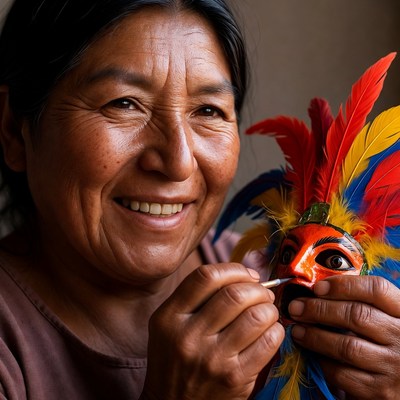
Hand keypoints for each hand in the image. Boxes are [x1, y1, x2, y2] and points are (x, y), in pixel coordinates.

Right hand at [140, 263, 283, 399]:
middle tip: (263, 294)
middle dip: (258, 288)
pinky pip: (268, 342)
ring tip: (267, 312)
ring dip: (270, 308)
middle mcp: (188, 336)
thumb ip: (197, 298)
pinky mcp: (234, 378)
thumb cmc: (176, 359)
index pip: (206, 277)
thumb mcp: (170, 324)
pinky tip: (270, 332)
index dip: (235, 270)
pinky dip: (276, 330)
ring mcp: (212, 358)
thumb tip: (245, 276)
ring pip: (256, 315)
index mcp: (169, 316)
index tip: (248, 275)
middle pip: (235, 293)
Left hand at [288, 275, 399, 399]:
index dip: (344, 285)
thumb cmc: (390, 344)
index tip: (318, 287)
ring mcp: (394, 367)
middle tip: (296, 307)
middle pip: (357, 315)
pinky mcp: (381, 392)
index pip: (377, 289)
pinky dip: (323, 362)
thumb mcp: (386, 319)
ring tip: (297, 330)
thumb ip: (364, 304)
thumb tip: (320, 291)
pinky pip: (344, 374)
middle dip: (319, 309)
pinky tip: (313, 354)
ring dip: (315, 336)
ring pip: (346, 346)